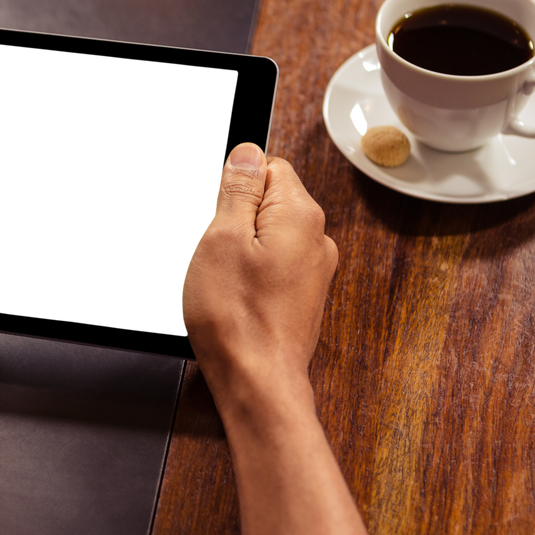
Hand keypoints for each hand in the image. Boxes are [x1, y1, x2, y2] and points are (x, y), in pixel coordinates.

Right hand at [179, 142, 337, 410]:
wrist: (256, 382)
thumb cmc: (236, 318)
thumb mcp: (219, 237)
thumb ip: (236, 188)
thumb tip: (245, 152)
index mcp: (300, 214)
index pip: (267, 166)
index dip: (232, 187)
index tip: (217, 219)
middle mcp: (317, 238)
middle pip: (267, 202)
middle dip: (235, 221)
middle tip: (217, 255)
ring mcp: (313, 271)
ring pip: (266, 237)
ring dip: (241, 252)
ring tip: (226, 282)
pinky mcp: (303, 297)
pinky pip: (272, 267)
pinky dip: (251, 277)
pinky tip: (236, 300)